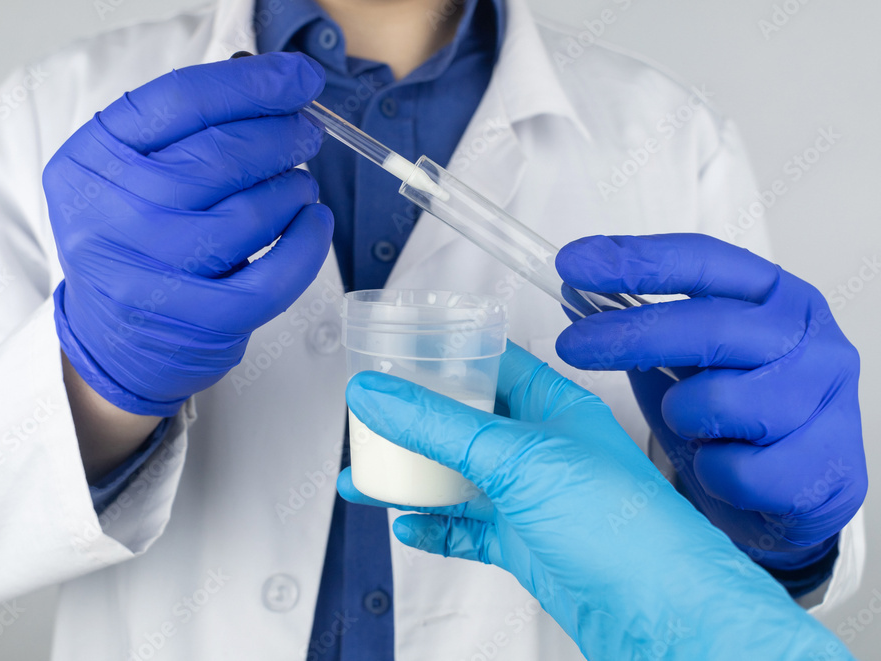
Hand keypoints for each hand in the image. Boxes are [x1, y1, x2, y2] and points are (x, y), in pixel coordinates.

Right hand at [44, 53, 332, 415]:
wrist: (116, 341)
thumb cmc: (136, 243)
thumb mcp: (130, 177)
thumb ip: (187, 131)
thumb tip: (276, 90)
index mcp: (92, 163)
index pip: (181, 102)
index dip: (251, 84)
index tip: (298, 78)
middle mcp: (113, 216)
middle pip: (221, 155)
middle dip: (282, 135)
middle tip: (306, 133)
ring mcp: (153, 274)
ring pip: (251, 214)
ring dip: (294, 188)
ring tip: (300, 185)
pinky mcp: (197, 321)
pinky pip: (273, 278)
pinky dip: (307, 245)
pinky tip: (313, 224)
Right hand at [339, 343, 850, 660]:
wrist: (659, 614)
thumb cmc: (625, 527)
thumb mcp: (516, 458)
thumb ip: (439, 425)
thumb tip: (379, 393)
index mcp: (554, 407)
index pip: (492, 364)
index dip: (445, 355)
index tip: (399, 354)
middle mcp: (543, 449)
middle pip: (465, 424)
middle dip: (415, 424)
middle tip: (372, 418)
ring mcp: (532, 499)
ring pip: (458, 480)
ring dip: (412, 479)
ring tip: (366, 476)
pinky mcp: (526, 544)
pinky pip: (468, 530)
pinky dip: (435, 527)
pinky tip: (409, 524)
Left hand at [555, 234, 866, 573]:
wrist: (797, 498)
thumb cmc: (737, 422)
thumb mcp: (684, 365)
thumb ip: (640, 328)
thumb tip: (575, 294)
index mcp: (777, 298)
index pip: (704, 261)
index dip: (635, 259)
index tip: (575, 262)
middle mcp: (812, 338)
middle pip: (710, 325)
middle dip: (629, 335)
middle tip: (571, 344)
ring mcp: (827, 400)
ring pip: (717, 402)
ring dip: (685, 420)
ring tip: (699, 430)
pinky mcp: (827, 464)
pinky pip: (734, 468)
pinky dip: (713, 472)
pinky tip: (729, 468)